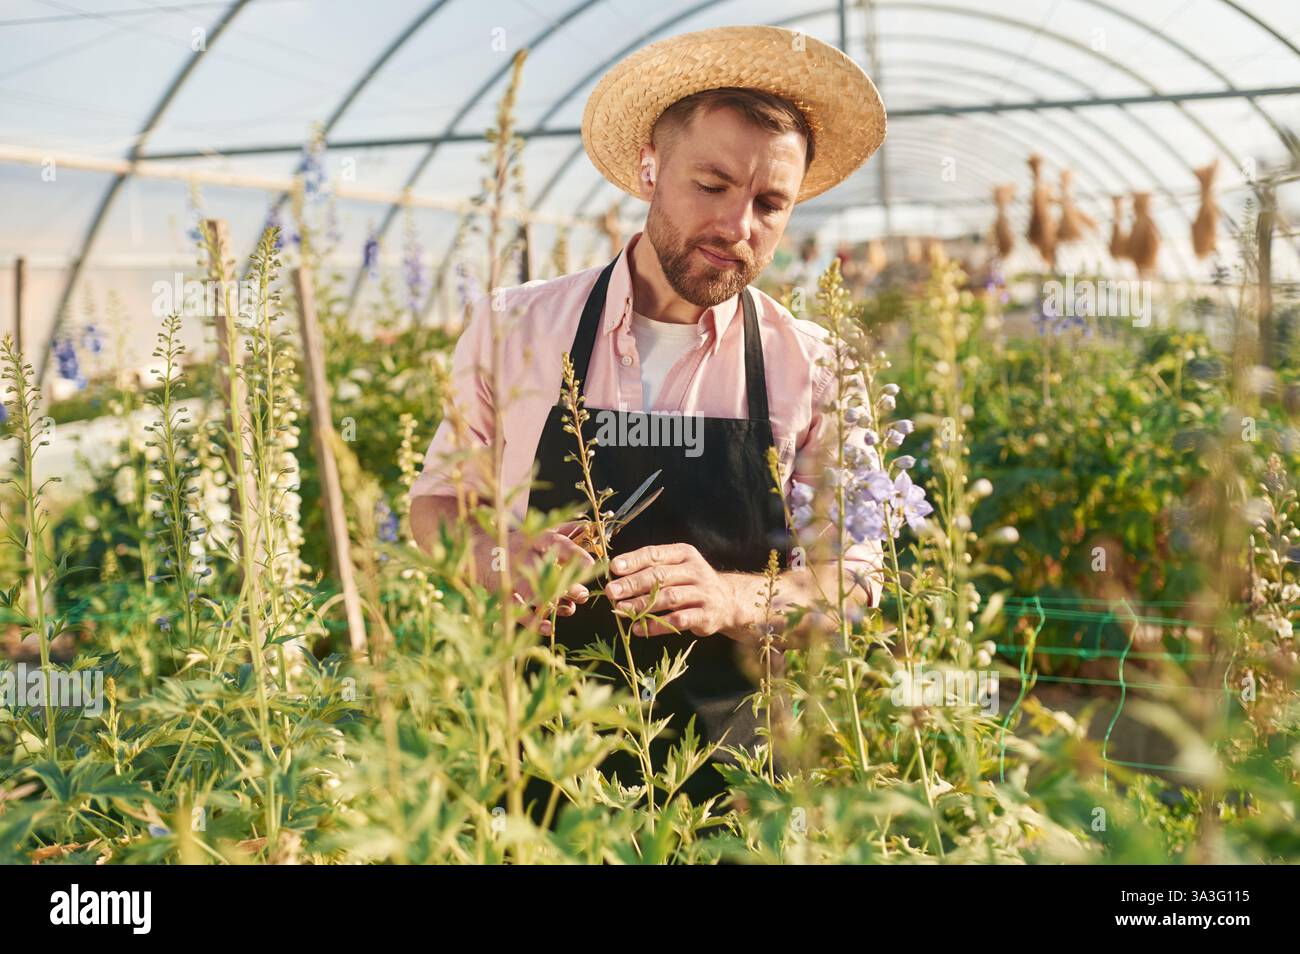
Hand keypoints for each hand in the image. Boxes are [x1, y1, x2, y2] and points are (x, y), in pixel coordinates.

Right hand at [474, 521, 595, 627]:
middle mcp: (523, 556)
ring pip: (534, 592)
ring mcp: (510, 576)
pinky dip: (533, 621)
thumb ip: (565, 530)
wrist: (477, 549)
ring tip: (569, 609)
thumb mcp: (539, 531)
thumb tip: (589, 527)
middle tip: (582, 594)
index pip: (557, 543)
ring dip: (555, 603)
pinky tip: (547, 626)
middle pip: (548, 571)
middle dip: (568, 585)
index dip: (574, 554)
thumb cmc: (516, 542)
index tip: (590, 564)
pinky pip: (517, 611)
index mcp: (535, 539)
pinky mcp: (501, 594)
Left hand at [604, 543, 738, 637]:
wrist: (727, 601)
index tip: (614, 568)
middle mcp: (695, 571)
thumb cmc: (690, 583)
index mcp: (684, 554)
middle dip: (633, 584)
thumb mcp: (676, 568)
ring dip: (642, 605)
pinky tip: (638, 628)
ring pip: (668, 598)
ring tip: (619, 611)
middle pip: (660, 576)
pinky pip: (678, 620)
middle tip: (611, 592)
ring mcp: (702, 593)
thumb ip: (651, 568)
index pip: (655, 554)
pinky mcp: (706, 615)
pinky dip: (657, 625)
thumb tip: (615, 574)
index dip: (633, 561)